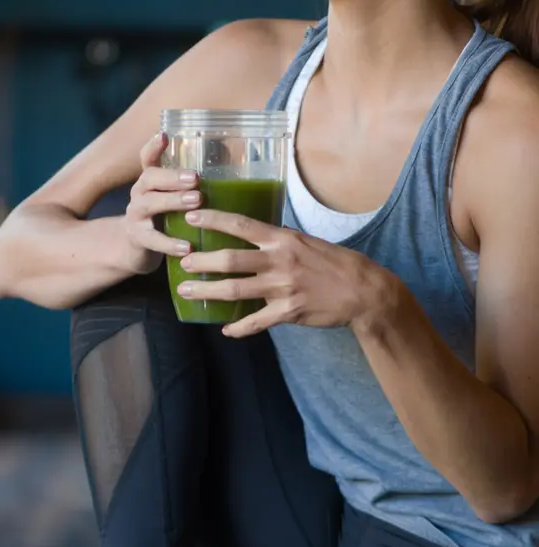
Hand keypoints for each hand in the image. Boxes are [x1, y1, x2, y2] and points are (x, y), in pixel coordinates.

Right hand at [123, 133, 203, 275]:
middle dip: (172, 176)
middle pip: (149, 177)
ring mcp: (136, 215)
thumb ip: (191, 185)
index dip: (153, 147)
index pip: (148, 158)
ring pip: (149, 204)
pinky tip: (187, 247)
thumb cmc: (163, 218)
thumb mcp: (172, 198)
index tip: (164, 135)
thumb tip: (232, 164)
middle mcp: (139, 193)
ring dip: (173, 201)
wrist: (134, 249)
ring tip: (196, 202)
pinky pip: (153, 240)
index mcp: (150, 181)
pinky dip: (170, 243)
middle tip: (196, 178)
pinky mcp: (138, 239)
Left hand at [176, 207, 394, 336]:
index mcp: (283, 240)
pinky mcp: (289, 312)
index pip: (241, 225)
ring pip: (235, 290)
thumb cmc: (335, 263)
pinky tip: (226, 330)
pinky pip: (257, 322)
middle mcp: (279, 261)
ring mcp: (283, 288)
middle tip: (182, 261)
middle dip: (202, 261)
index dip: (214, 220)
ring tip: (188, 291)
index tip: (191, 216)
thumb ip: (280, 241)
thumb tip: (257, 235)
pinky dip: (239, 328)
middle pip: (231, 260)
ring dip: (208, 291)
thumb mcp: (307, 242)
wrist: (364, 291)